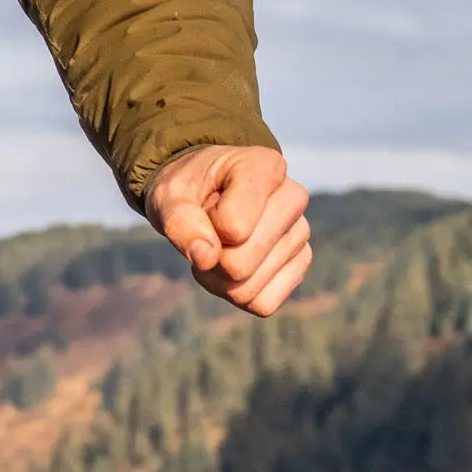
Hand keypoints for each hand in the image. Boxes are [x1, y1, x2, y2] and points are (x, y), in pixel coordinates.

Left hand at [146, 144, 311, 317]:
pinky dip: (238, 295)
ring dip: (219, 279)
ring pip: (249, 288)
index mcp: (265, 167)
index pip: (232, 227)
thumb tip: (207, 258)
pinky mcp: (301, 262)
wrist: (205, 192)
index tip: (203, 206)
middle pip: (240, 264)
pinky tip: (232, 268)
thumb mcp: (169, 195)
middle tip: (204, 234)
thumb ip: (180, 221)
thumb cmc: (188, 189)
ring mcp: (301, 232)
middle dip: (210, 259)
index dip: (204, 227)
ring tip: (216, 247)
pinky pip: (264, 303)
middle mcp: (293, 197)